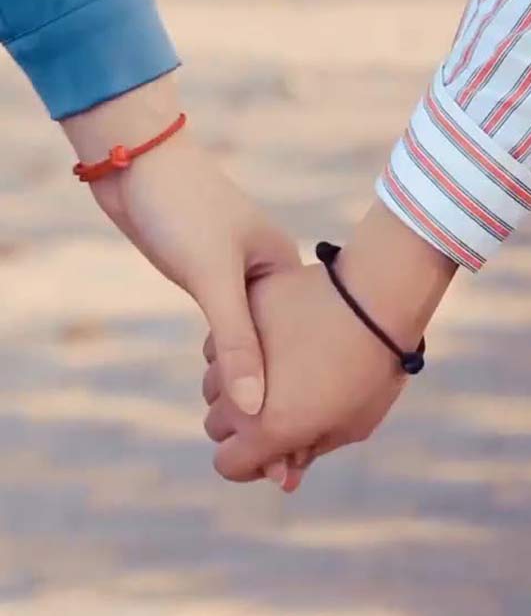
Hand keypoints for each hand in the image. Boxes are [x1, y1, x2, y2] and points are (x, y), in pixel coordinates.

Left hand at [61, 74, 299, 414]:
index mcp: (284, 271)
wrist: (137, 162)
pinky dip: (233, 363)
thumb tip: (252, 410)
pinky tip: (235, 392)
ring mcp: (242, 279)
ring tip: (266, 436)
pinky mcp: (214, 280)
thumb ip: (236, 342)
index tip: (308, 435)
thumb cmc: (182, 209)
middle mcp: (271, 278)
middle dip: (283, 396)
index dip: (305, 391)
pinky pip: (232, 333)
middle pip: (285, 350)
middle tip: (287, 453)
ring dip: (256, 382)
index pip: (307, 343)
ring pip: (257, 344)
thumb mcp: (212, 277)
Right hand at [202, 201, 456, 489]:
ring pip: (213, 384)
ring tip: (280, 373)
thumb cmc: (373, 368)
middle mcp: (239, 393)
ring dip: (236, 387)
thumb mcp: (350, 425)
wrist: (377, 298)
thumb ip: (307, 453)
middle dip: (243, 426)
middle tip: (283, 408)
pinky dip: (240, 350)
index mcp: (266, 429)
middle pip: (216, 425)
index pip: (227, 465)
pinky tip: (273, 343)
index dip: (253, 465)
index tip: (279, 450)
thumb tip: (283, 478)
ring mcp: (236, 349)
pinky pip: (223, 343)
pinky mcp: (241, 313)